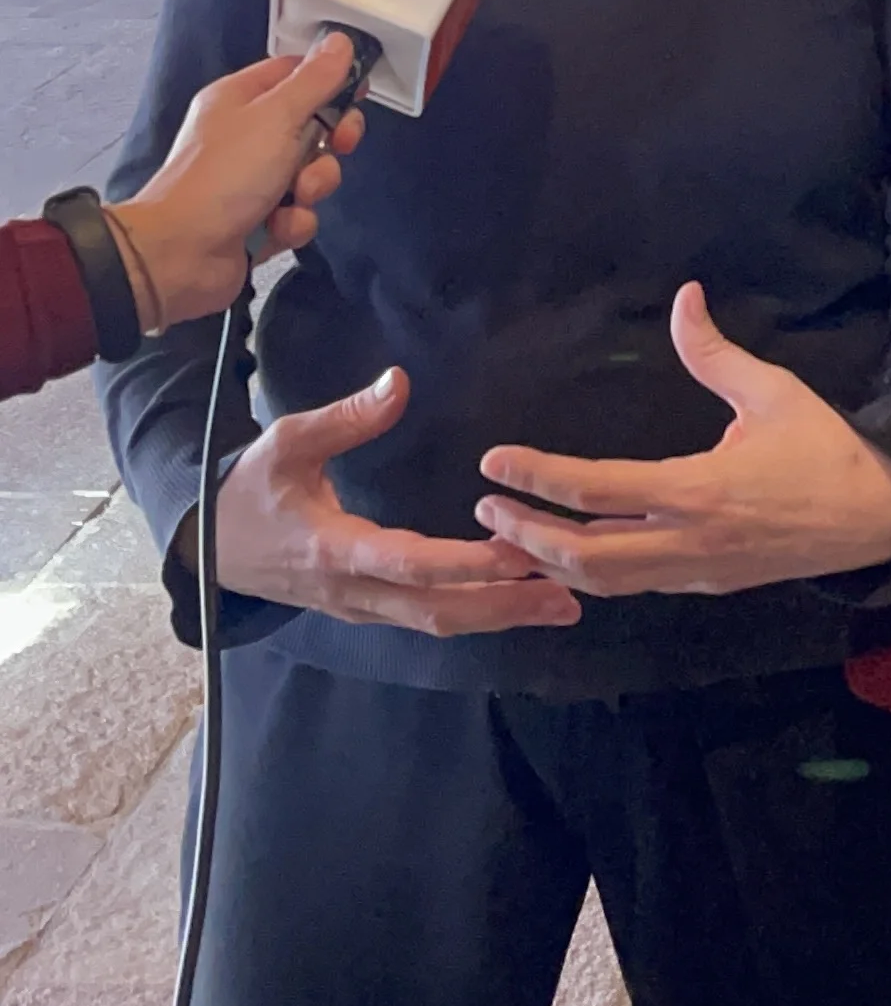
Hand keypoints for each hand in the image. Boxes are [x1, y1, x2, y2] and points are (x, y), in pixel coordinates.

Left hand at [113, 36, 367, 333]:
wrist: (181, 254)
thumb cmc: (219, 179)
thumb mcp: (277, 117)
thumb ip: (314, 81)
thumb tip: (340, 43)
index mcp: (240, 99)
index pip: (295, 74)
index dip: (330, 82)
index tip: (356, 94)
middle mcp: (244, 137)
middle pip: (311, 127)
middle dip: (329, 143)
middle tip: (335, 146)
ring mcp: (250, 181)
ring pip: (310, 174)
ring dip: (312, 187)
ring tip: (294, 196)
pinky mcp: (258, 220)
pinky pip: (298, 213)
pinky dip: (294, 222)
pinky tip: (275, 226)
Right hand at [212, 367, 582, 634]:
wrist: (206, 548)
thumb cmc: (248, 489)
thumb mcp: (285, 442)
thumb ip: (344, 417)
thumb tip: (399, 382)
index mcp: (332, 549)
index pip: (408, 564)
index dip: (466, 563)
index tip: (519, 551)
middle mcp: (353, 591)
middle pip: (437, 610)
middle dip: (504, 603)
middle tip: (568, 590)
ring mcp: (361, 608)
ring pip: (437, 623)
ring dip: (500, 615)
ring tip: (562, 602)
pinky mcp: (368, 610)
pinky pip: (427, 620)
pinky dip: (476, 613)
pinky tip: (517, 603)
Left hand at [475, 280, 890, 597]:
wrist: (877, 521)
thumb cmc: (825, 450)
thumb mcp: (773, 392)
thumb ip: (715, 352)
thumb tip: (683, 296)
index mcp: (699, 490)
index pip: (598, 492)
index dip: (539, 478)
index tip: (494, 462)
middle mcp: (688, 540)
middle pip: (586, 555)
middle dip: (528, 536)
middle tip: (486, 509)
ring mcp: (696, 570)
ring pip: (606, 582)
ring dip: (552, 562)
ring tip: (511, 537)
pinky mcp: (706, 584)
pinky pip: (636, 585)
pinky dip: (592, 574)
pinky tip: (567, 555)